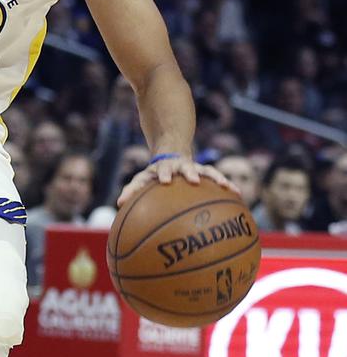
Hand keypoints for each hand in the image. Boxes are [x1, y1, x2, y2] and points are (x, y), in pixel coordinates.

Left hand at [117, 156, 239, 207]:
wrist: (170, 152)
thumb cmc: (155, 174)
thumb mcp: (142, 180)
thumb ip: (131, 191)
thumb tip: (118, 204)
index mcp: (159, 170)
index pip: (155, 173)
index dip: (161, 176)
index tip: (164, 182)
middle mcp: (176, 167)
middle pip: (182, 167)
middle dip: (187, 172)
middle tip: (193, 179)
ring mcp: (192, 167)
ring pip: (203, 169)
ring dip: (212, 176)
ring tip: (224, 184)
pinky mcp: (204, 170)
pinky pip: (216, 177)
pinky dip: (226, 184)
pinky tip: (238, 193)